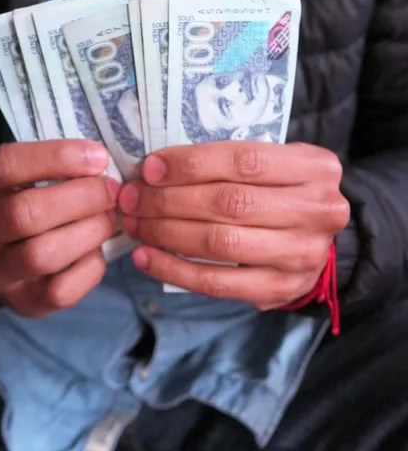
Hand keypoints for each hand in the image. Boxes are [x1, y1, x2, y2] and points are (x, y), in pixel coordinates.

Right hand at [0, 141, 119, 316]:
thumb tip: (97, 162)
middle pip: (24, 214)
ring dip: (87, 232)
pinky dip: (89, 267)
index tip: (96, 157)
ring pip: (41, 256)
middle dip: (80, 198)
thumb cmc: (12, 201)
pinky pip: (61, 292)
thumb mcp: (12, 176)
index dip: (56, 158)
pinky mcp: (21, 303)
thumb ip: (47, 166)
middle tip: (110, 190)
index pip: (4, 167)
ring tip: (107, 217)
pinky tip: (97, 250)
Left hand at [119, 142, 349, 309]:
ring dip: (165, 233)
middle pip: (229, 203)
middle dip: (169, 199)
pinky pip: (216, 282)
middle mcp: (317, 210)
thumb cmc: (283, 192)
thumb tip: (157, 169)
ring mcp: (302, 254)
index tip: (150, 168)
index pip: (244, 161)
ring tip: (134, 224)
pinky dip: (174, 270)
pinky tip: (146, 257)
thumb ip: (230, 162)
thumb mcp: (275, 163)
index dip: (191, 164)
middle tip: (132, 198)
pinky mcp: (281, 290)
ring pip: (220, 243)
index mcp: (315, 167)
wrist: (317, 241)